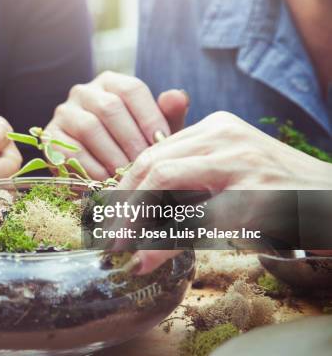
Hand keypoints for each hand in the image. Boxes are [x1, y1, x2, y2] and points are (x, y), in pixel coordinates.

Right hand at [46, 71, 188, 179]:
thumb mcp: (152, 133)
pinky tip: (107, 183)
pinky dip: (91, 169)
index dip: (150, 116)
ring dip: (112, 155)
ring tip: (129, 176)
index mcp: (111, 83)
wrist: (101, 177)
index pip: (132, 89)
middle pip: (110, 108)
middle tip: (146, 165)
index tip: (164, 143)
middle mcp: (83, 92)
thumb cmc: (132, 149)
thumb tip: (177, 96)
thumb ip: (168, 115)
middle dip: (131, 140)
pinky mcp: (49, 137)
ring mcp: (63, 113)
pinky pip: (70, 150)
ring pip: (89, 127)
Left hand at [120, 111, 331, 272]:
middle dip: (120, 202)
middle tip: (107, 236)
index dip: (123, 186)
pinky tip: (148, 259)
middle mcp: (224, 136)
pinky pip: (195, 219)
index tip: (108, 215)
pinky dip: (163, 241)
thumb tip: (134, 208)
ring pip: (163, 180)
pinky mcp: (255, 197)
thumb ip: (190, 176)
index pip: (153, 152)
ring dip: (133, 218)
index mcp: (215, 127)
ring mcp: (241, 163)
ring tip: (120, 248)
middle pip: (151, 162)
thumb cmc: (278, 192)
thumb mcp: (231, 171)